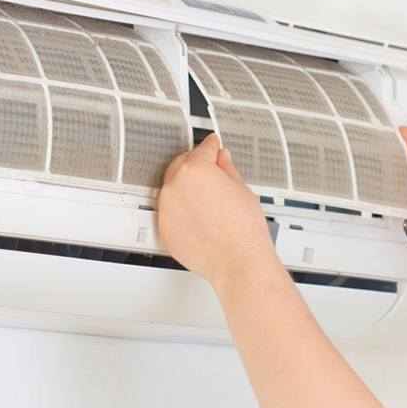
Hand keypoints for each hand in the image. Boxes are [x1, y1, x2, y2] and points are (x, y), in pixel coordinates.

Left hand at [157, 134, 277, 287]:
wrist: (237, 261)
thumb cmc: (242, 231)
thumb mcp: (241, 189)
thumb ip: (226, 169)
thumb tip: (221, 161)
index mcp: (195, 170)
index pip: (203, 150)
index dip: (212, 146)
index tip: (213, 146)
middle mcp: (175, 186)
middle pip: (182, 165)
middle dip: (196, 165)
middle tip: (212, 173)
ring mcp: (166, 208)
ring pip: (173, 189)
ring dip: (186, 188)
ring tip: (207, 200)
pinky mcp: (164, 228)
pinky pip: (170, 212)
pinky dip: (181, 210)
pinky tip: (199, 217)